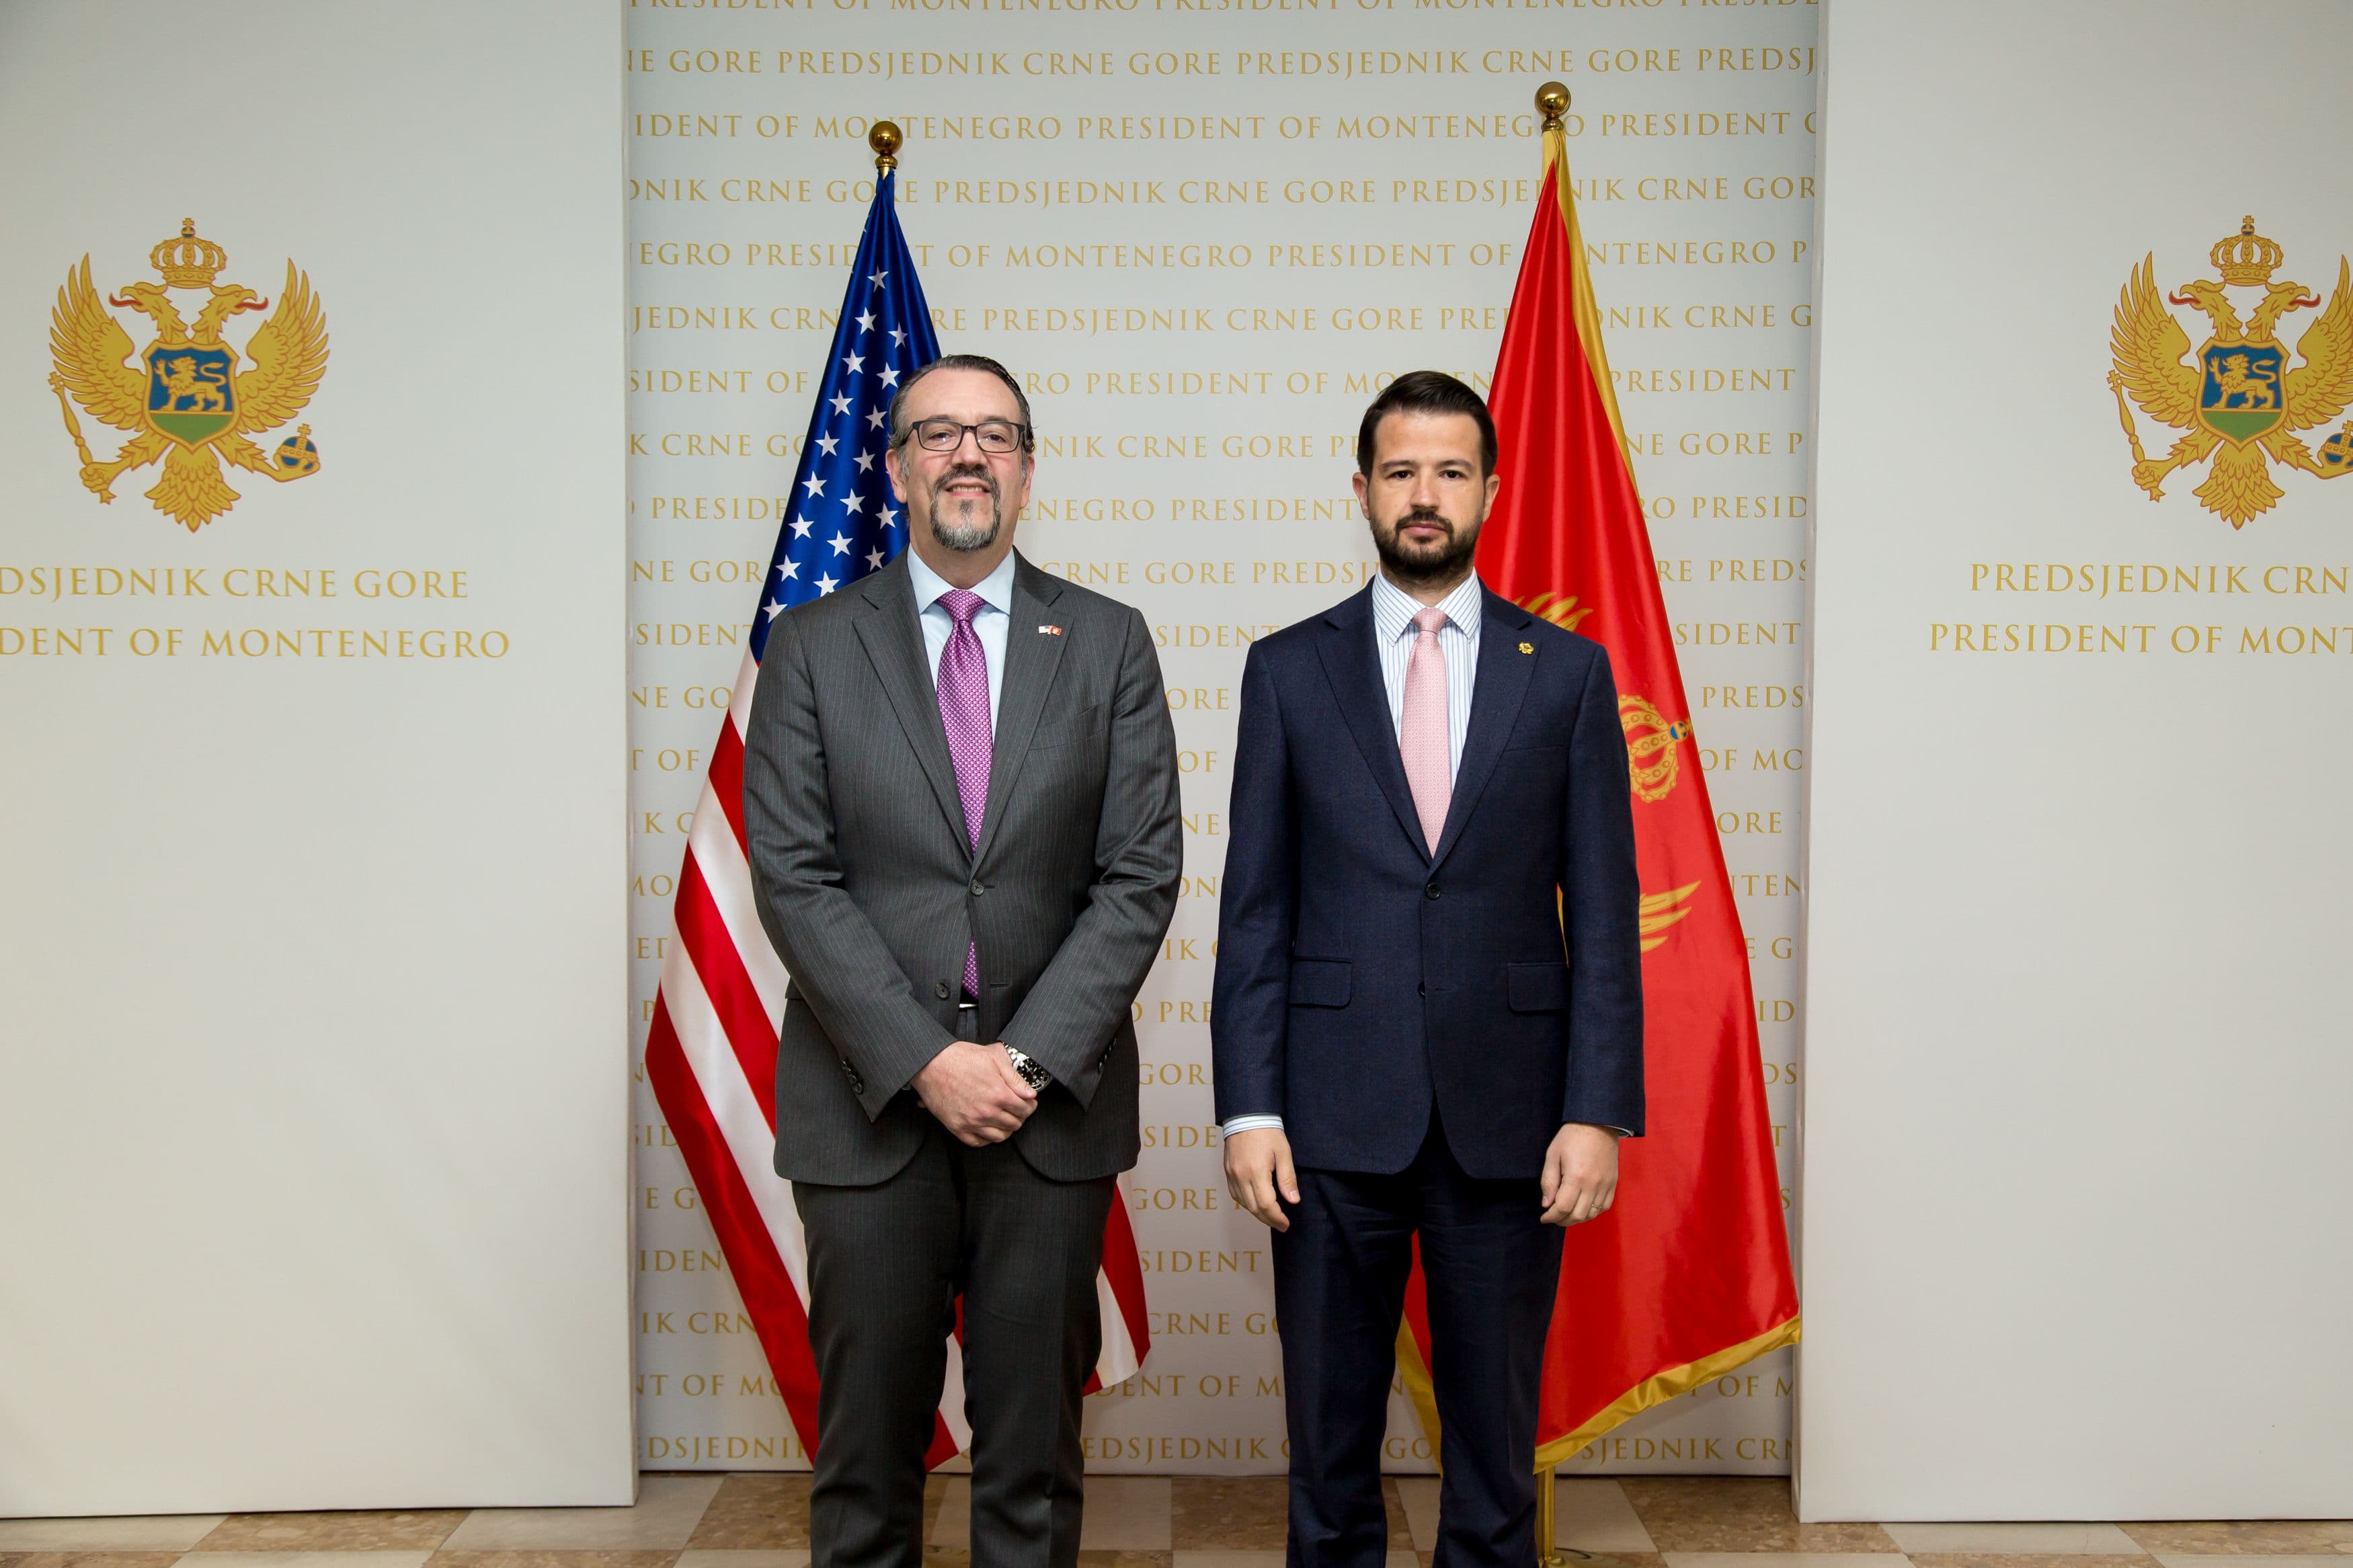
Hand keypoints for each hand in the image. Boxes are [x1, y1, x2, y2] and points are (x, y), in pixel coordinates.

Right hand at [912, 1041, 1037, 1146]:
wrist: (931, 1064)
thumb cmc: (961, 1057)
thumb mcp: (993, 1058)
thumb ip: (1015, 1078)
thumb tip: (1031, 1093)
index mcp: (999, 1094)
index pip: (1025, 1109)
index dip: (1030, 1106)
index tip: (1028, 1102)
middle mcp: (987, 1112)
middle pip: (1014, 1124)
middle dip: (1019, 1117)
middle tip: (1017, 1109)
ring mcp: (971, 1122)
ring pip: (999, 1136)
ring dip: (1005, 1129)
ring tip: (1003, 1119)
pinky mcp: (957, 1128)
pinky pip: (978, 1142)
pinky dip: (986, 1138)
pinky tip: (987, 1129)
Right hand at [1223, 1127, 1298, 1231]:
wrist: (1247, 1115)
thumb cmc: (1267, 1131)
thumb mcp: (1284, 1153)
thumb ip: (1288, 1178)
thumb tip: (1293, 1200)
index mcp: (1256, 1172)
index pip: (1267, 1205)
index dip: (1277, 1218)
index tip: (1286, 1224)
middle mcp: (1241, 1176)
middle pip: (1254, 1208)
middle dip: (1269, 1220)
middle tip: (1281, 1224)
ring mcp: (1231, 1174)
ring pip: (1243, 1204)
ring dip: (1257, 1213)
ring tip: (1271, 1215)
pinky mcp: (1227, 1171)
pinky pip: (1235, 1194)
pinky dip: (1246, 1202)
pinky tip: (1255, 1202)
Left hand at [1540, 1123, 1619, 1226]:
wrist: (1598, 1123)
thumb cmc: (1572, 1136)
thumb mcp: (1553, 1155)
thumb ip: (1548, 1181)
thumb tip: (1546, 1203)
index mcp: (1576, 1177)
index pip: (1562, 1208)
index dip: (1551, 1217)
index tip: (1543, 1218)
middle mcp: (1593, 1185)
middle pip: (1578, 1216)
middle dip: (1562, 1220)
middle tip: (1553, 1216)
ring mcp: (1605, 1185)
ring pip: (1592, 1214)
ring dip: (1577, 1218)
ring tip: (1566, 1213)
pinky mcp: (1613, 1183)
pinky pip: (1604, 1207)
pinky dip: (1592, 1212)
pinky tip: (1582, 1207)